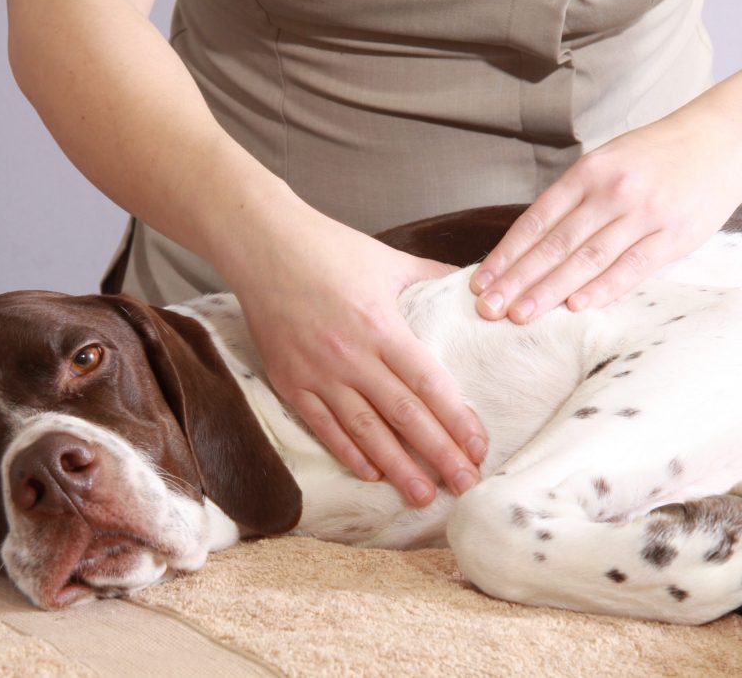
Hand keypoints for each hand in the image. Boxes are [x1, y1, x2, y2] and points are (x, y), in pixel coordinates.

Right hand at [229, 218, 487, 504]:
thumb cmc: (330, 249)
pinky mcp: (290, 381)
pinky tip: (371, 473)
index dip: (456, 420)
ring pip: (364, 430)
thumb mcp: (390, 260)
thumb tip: (478, 289)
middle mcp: (351, 355)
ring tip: (422, 495)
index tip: (479, 447)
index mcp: (382, 326)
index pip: (428, 384)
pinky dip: (348, 452)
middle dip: (438, 454)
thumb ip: (434, 278)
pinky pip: (323, 426)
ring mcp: (317, 372)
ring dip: (396, 467)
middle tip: (466, 485)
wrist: (263, 245)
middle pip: (403, 416)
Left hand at [470, 109, 741, 322]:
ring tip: (520, 314)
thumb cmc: (655, 156)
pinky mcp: (674, 235)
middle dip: (517, 279)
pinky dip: (603, 288)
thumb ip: (573, 202)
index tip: (480, 282)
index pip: (535, 221)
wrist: (726, 136)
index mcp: (587, 172)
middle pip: (554, 244)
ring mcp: (644, 213)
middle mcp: (611, 191)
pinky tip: (575, 306)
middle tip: (488, 307)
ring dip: (550, 290)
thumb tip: (530, 248)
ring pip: (587, 259)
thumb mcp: (607, 163)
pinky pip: (632, 268)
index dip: (505, 254)